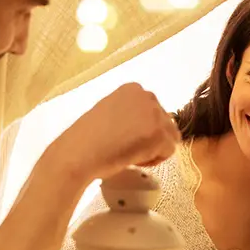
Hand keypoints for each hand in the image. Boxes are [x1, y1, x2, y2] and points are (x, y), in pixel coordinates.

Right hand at [52, 83, 180, 180]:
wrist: (79, 153)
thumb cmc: (87, 139)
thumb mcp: (110, 112)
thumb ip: (130, 113)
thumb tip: (145, 127)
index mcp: (133, 89)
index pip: (153, 111)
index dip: (142, 129)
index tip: (125, 138)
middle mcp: (146, 95)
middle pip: (165, 122)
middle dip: (150, 138)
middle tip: (127, 149)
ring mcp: (154, 113)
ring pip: (170, 136)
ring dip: (154, 149)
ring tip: (130, 154)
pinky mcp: (159, 133)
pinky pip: (169, 151)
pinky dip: (154, 160)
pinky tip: (133, 159)